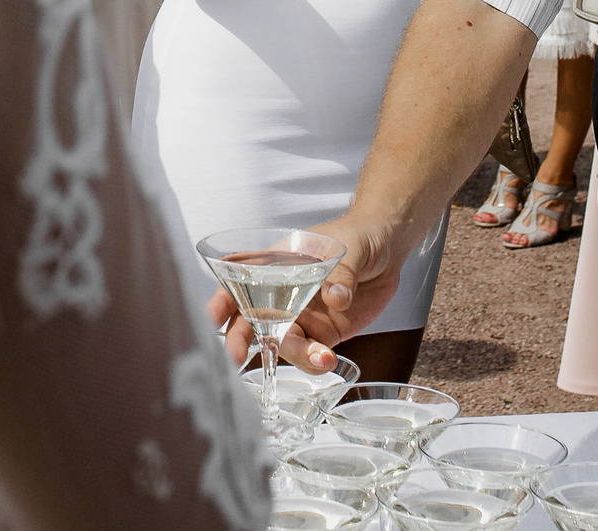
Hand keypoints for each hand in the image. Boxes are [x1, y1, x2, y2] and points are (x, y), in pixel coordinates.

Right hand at [202, 211, 404, 371]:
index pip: (238, 283)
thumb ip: (341, 272)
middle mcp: (281, 296)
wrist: (386, 250)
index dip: (220, 302)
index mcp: (275, 266)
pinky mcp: (324, 334)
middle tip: (236, 361)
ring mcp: (300, 318)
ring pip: (282, 343)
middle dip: (239, 342)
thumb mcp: (349, 246)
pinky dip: (316, 362)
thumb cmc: (357, 235)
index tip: (211, 321)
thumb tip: (337, 297)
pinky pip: (311, 354)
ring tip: (321, 358)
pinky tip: (328, 361)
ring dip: (295, 355)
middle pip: (251, 321)